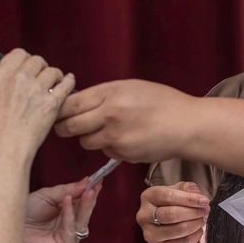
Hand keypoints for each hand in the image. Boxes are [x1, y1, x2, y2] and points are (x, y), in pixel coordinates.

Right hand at [0, 49, 74, 160]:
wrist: (3, 149)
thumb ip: (3, 84)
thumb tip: (13, 79)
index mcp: (2, 76)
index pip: (19, 54)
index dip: (26, 60)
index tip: (29, 66)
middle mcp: (19, 79)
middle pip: (37, 60)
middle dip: (41, 68)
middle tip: (42, 77)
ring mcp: (36, 90)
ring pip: (53, 71)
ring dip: (55, 76)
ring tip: (55, 82)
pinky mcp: (51, 103)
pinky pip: (66, 85)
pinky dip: (69, 82)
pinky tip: (69, 82)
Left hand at [23, 178, 100, 242]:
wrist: (8, 228)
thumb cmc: (25, 213)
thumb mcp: (48, 196)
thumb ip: (67, 190)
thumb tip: (87, 181)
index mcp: (67, 216)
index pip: (83, 203)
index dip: (91, 191)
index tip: (98, 179)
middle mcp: (70, 228)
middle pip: (85, 212)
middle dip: (90, 198)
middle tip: (96, 185)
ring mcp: (69, 239)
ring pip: (81, 221)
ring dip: (84, 205)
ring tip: (88, 191)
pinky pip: (70, 228)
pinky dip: (69, 214)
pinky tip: (67, 201)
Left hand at [54, 80, 194, 162]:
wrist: (187, 125)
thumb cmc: (161, 102)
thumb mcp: (130, 87)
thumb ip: (102, 95)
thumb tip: (75, 102)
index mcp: (109, 94)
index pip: (69, 104)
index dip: (58, 109)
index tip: (56, 110)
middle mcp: (109, 116)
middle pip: (68, 127)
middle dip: (64, 127)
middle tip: (66, 124)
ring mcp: (115, 138)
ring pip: (85, 142)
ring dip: (88, 137)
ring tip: (106, 128)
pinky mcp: (122, 155)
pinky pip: (105, 151)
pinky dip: (109, 146)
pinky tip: (127, 138)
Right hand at [138, 182, 207, 242]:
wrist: (164, 232)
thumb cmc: (171, 207)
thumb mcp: (178, 192)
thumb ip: (187, 188)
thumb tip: (195, 192)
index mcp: (148, 197)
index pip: (168, 196)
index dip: (188, 199)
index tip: (204, 201)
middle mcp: (144, 216)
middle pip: (172, 214)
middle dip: (193, 212)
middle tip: (204, 211)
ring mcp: (150, 234)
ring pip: (179, 229)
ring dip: (196, 224)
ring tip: (201, 220)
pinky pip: (184, 242)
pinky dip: (195, 235)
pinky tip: (197, 230)